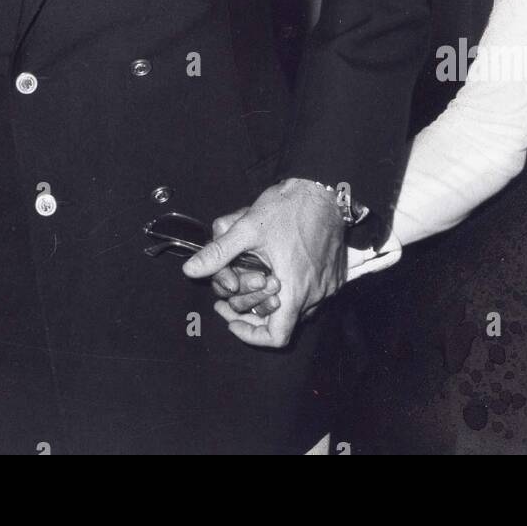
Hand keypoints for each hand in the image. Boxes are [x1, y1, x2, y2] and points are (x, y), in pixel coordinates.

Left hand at [182, 178, 346, 347]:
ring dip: (274, 300)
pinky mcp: (336, 276)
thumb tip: (190, 270)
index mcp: (295, 290)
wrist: (325, 187)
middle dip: (253, 311)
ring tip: (252, 280)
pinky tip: (277, 269)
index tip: (233, 321)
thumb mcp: (247, 228)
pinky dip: (293, 290)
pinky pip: (313, 294)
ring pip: (298, 309)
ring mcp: (329, 286)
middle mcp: (316, 294)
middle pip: (282, 322)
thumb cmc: (290, 208)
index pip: (276, 337)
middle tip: (231, 295)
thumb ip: (218, 253)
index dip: (251, 335)